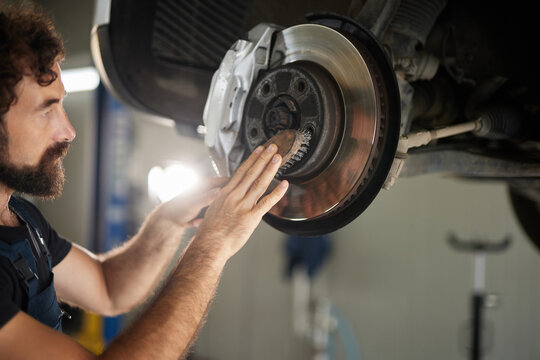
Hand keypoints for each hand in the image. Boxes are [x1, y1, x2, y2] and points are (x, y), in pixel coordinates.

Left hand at [156, 177, 228, 227]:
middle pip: (227, 195)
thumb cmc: (178, 208)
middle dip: (225, 206)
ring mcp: (210, 200)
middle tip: (220, 214)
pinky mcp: (208, 209)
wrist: (170, 219)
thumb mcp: (194, 203)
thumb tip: (219, 191)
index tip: (239, 196)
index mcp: (206, 184)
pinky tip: (198, 222)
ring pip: (222, 206)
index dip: (235, 187)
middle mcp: (210, 191)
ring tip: (200, 219)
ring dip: (215, 215)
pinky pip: (215, 214)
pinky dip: (209, 219)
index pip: (226, 181)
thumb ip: (207, 197)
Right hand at [195, 143, 288, 258]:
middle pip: (251, 173)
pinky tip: (285, 184)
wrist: (209, 245)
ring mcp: (243, 206)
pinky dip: (277, 193)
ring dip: (270, 169)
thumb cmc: (209, 232)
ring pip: (259, 183)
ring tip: (278, 158)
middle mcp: (234, 196)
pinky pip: (267, 202)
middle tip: (273, 147)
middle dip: (263, 158)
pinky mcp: (251, 217)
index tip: (259, 150)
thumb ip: (223, 201)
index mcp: (225, 193)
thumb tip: (226, 198)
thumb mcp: (213, 210)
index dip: (252, 159)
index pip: (241, 171)